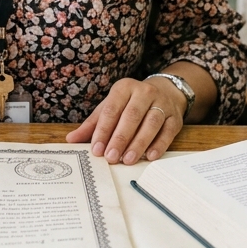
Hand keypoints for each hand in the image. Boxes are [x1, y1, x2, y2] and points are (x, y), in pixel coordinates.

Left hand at [65, 77, 185, 163]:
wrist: (165, 92)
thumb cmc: (130, 103)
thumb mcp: (110, 107)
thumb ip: (92, 124)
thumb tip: (71, 139)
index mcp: (124, 87)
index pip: (111, 109)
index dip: (103, 130)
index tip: (96, 149)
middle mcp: (144, 92)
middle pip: (131, 116)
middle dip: (120, 138)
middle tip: (111, 157)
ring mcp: (162, 104)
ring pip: (151, 123)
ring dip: (139, 143)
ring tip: (128, 160)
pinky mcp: (175, 117)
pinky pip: (167, 131)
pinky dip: (159, 145)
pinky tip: (149, 156)